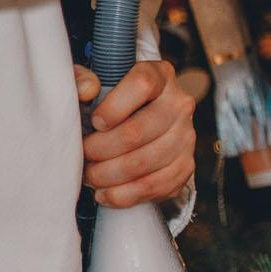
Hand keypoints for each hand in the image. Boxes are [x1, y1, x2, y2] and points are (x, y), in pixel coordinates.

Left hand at [77, 60, 195, 207]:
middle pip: (138, 131)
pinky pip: (155, 186)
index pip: (142, 85)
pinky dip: (126, 195)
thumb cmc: (116, 100)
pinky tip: (106, 193)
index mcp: (161, 76)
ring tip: (90, 176)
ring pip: (144, 163)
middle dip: (101, 149)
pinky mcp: (186, 165)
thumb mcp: (98, 81)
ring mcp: (186, 137)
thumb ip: (83, 79)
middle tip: (83, 155)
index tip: (94, 122)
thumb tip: (86, 89)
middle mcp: (179, 105)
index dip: (114, 106)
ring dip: (109, 175)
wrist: (144, 120)